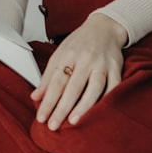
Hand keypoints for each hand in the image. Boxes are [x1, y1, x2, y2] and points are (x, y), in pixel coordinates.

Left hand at [32, 13, 126, 130]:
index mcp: (68, 55)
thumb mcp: (59, 54)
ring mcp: (102, 64)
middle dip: (62, 108)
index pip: (55, 82)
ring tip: (73, 121)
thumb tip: (35, 97)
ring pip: (94, 87)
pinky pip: (113, 86)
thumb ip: (48, 77)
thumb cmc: (80, 43)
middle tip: (53, 125)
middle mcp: (85, 59)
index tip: (41, 117)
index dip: (47, 101)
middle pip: (73, 87)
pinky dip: (107, 100)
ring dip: (83, 106)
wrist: (104, 27)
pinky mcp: (116, 68)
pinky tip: (99, 112)